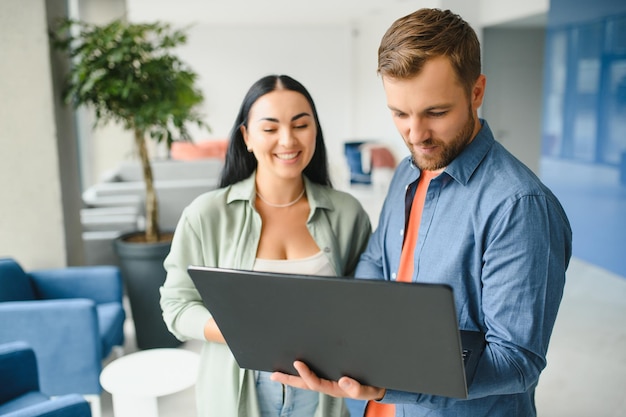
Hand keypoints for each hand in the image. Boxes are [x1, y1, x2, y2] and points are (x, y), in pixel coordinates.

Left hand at [271, 361, 385, 399]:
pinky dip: (303, 371)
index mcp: (333, 388)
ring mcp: (327, 381)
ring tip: (278, 370)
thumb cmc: (371, 386)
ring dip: (292, 376)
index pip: (315, 382)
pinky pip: (313, 374)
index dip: (305, 373)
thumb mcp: (367, 389)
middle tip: (273, 375)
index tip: (297, 363)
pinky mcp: (329, 376)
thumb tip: (343, 380)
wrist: (378, 387)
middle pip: (304, 384)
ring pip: (306, 380)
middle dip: (288, 379)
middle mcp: (327, 385)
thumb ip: (356, 387)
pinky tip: (296, 364)